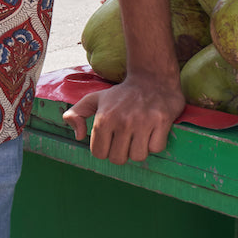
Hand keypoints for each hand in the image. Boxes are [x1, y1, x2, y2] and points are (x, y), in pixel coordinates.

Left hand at [62, 72, 184, 164]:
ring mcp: (143, 122)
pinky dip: (155, 143)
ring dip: (139, 149)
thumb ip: (76, 114)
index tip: (112, 138)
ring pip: (138, 157)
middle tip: (126, 137)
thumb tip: (78, 136)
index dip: (105, 149)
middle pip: (118, 159)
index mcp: (104, 118)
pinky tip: (152, 130)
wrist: (151, 78)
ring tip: (139, 134)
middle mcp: (122, 121)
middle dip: (121, 151)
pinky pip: (156, 149)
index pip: (99, 153)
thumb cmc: (121, 94)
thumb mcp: (94, 99)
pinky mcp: (161, 121)